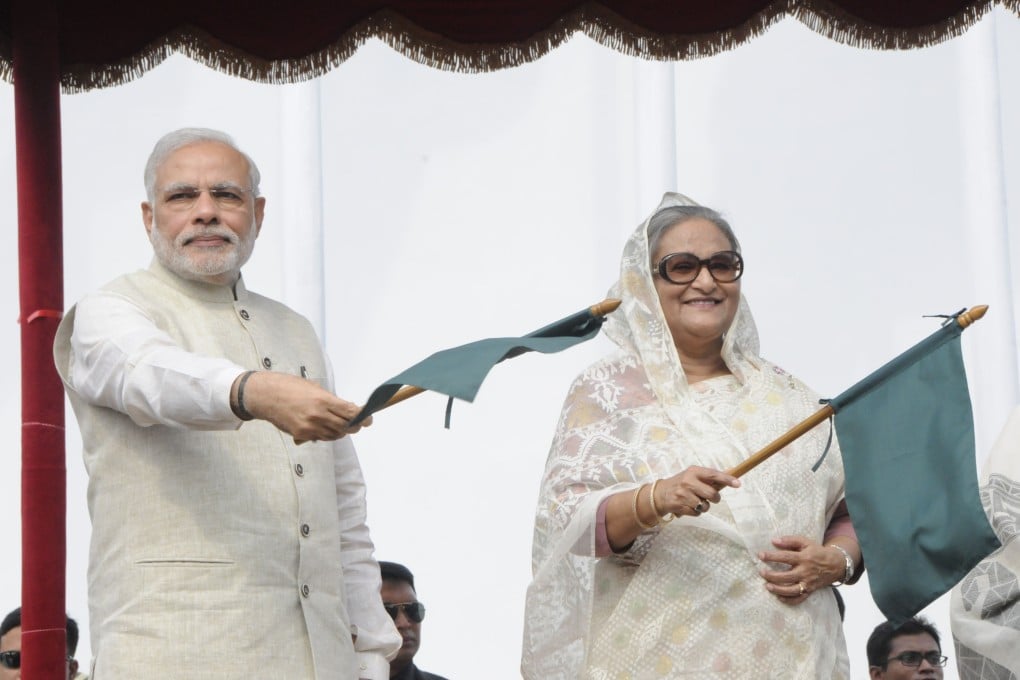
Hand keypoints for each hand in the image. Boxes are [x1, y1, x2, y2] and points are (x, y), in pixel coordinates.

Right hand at [238, 371, 371, 440]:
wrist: (266, 396)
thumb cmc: (290, 387)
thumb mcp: (315, 388)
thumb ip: (332, 401)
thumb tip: (349, 409)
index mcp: (323, 400)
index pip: (351, 412)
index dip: (363, 417)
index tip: (369, 418)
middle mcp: (318, 415)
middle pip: (346, 427)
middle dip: (355, 426)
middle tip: (359, 423)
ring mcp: (309, 427)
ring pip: (335, 435)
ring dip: (341, 431)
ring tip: (341, 424)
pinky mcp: (301, 435)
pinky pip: (321, 438)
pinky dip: (327, 434)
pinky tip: (325, 427)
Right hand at [652, 466, 739, 517]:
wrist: (660, 493)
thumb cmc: (682, 483)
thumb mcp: (693, 475)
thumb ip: (709, 477)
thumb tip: (731, 475)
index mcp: (694, 471)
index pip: (713, 475)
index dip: (727, 479)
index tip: (738, 483)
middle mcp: (688, 481)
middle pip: (712, 494)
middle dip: (715, 499)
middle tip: (711, 498)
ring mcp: (683, 494)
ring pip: (705, 506)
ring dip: (703, 507)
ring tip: (696, 502)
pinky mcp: (679, 505)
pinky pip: (696, 513)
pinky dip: (695, 512)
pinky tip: (688, 506)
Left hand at [758, 535, 844, 603]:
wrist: (836, 565)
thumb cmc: (817, 552)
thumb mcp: (806, 542)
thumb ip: (790, 540)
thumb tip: (774, 541)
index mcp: (804, 558)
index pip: (785, 557)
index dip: (771, 556)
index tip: (760, 555)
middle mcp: (806, 572)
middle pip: (787, 576)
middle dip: (772, 576)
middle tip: (761, 572)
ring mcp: (808, 583)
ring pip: (792, 590)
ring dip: (778, 589)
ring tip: (767, 586)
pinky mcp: (810, 591)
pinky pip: (799, 599)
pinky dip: (788, 600)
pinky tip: (778, 597)